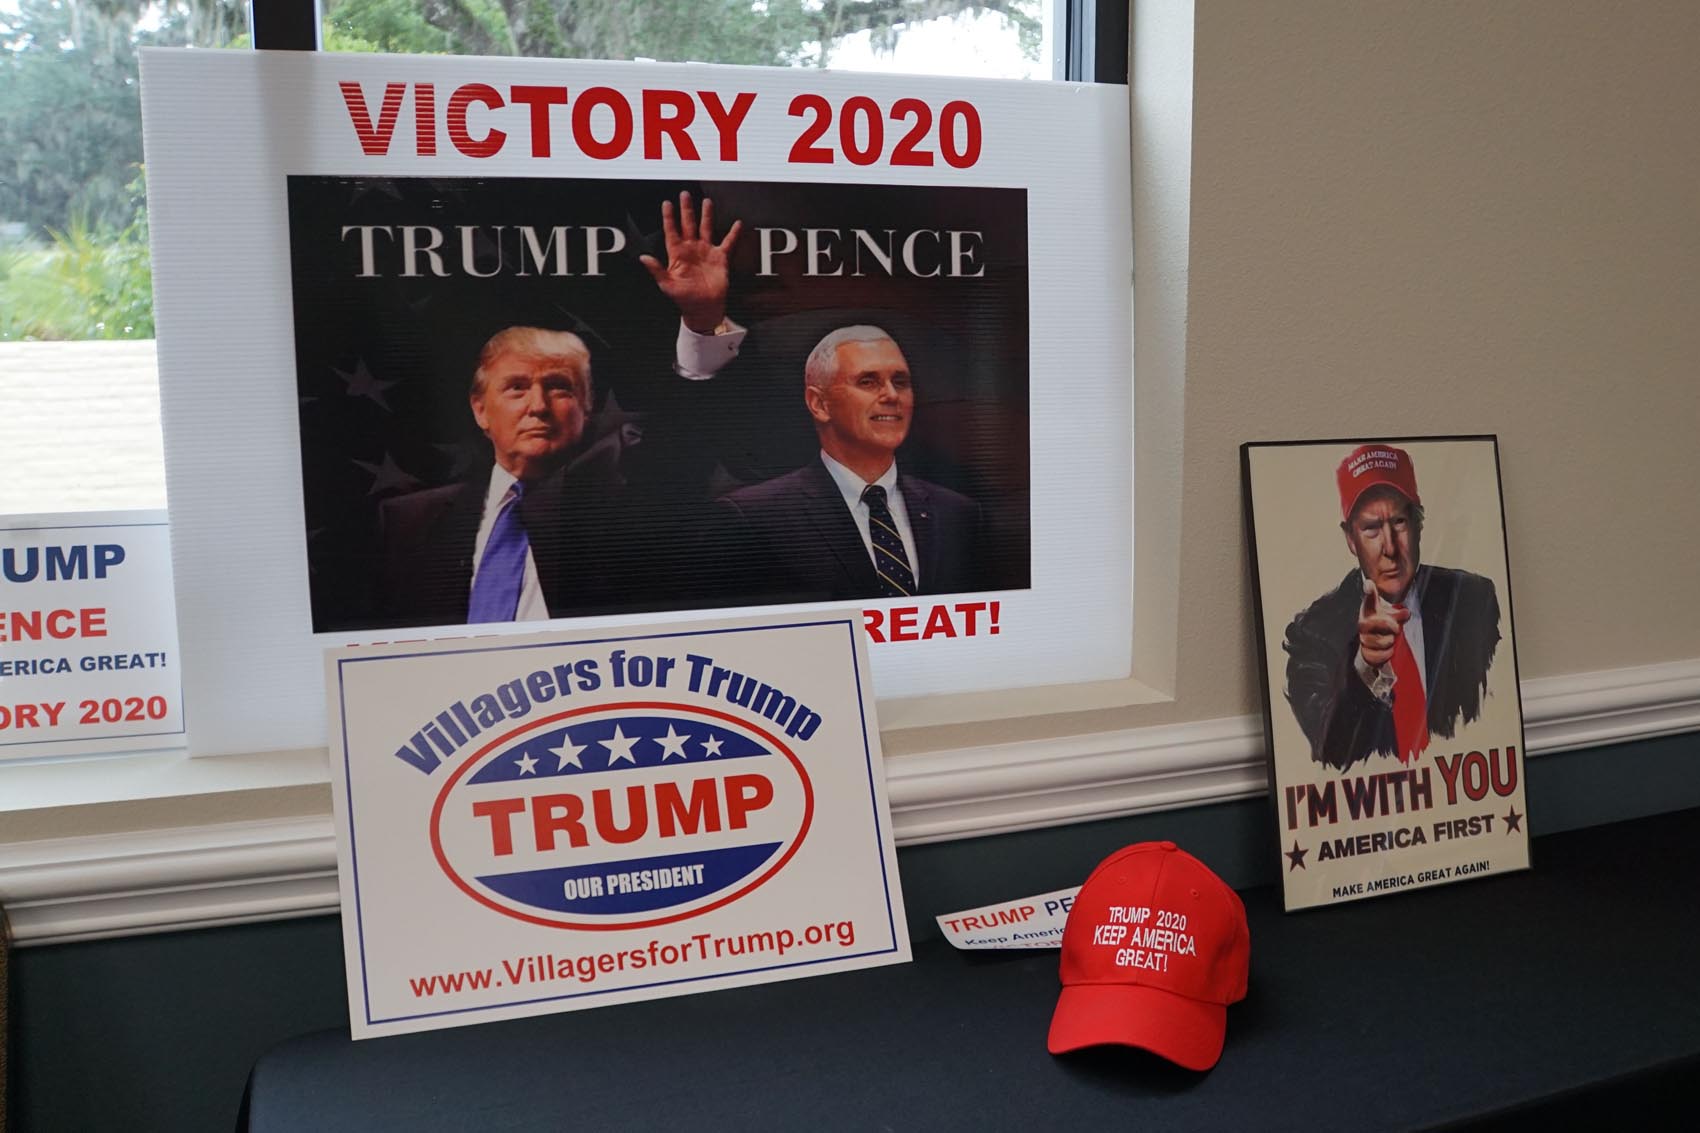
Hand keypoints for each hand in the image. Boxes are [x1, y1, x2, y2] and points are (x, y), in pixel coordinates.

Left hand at [639, 191, 741, 334]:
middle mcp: (691, 249)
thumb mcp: (667, 285)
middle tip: (685, 194)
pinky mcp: (720, 258)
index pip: (672, 231)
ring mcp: (706, 252)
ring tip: (706, 202)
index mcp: (677, 254)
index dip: (669, 217)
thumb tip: (644, 258)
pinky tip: (737, 223)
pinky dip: (733, 233)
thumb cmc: (684, 299)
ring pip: (706, 228)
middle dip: (687, 209)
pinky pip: (728, 242)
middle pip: (688, 224)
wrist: (703, 309)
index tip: (667, 204)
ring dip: (706, 215)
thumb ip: (656, 270)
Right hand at [1357, 587, 1406, 668]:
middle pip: (1376, 623)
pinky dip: (1387, 654)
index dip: (1369, 592)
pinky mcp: (1365, 652)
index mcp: (1370, 612)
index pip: (1369, 599)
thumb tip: (1405, 613)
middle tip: (1395, 628)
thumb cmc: (1382, 627)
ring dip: (1390, 642)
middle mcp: (1364, 624)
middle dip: (1390, 626)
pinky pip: (1379, 654)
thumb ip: (1400, 614)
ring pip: (1381, 641)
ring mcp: (1363, 638)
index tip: (1369, 584)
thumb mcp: (1392, 617)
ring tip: (1389, 639)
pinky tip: (1386, 650)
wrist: (1374, 646)